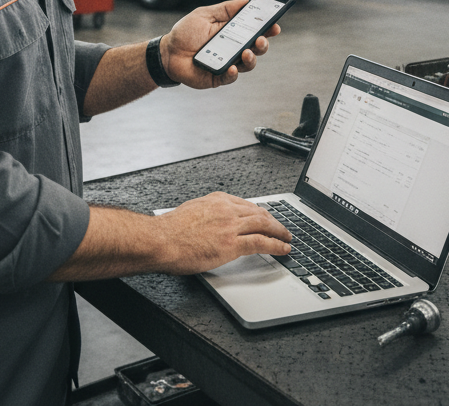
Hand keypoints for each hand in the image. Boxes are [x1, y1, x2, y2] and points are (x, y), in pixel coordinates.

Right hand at [154, 192, 291, 273]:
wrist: (161, 240)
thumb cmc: (169, 230)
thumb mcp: (191, 212)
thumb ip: (206, 214)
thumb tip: (211, 223)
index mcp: (216, 200)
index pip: (246, 205)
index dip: (259, 213)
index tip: (265, 217)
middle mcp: (226, 209)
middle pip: (258, 213)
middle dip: (273, 221)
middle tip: (282, 228)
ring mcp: (230, 226)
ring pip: (264, 225)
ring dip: (279, 232)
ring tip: (287, 237)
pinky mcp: (231, 244)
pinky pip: (261, 242)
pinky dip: (276, 245)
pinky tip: (283, 248)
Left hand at [161, 0, 280, 88]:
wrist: (167, 52)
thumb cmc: (185, 33)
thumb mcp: (205, 14)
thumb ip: (225, 9)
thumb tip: (245, 1)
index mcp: (232, 32)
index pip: (254, 30)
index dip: (266, 28)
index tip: (274, 24)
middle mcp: (233, 48)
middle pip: (256, 48)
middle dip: (262, 44)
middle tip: (260, 39)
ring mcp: (227, 63)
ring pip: (247, 64)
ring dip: (251, 59)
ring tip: (246, 52)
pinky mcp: (218, 77)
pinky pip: (230, 77)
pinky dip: (233, 73)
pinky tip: (231, 68)